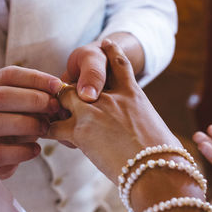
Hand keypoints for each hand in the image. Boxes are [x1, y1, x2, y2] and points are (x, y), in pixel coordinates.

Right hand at [0, 66, 62, 178]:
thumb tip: (62, 93)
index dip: (35, 78)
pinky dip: (19, 151)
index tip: (58, 85)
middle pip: (0, 95)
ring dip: (27, 123)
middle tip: (55, 107)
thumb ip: (41, 99)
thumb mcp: (28, 110)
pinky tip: (36, 150)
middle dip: (32, 99)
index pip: (8, 74)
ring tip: (46, 128)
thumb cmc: (17, 128)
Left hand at [47, 40, 181, 182]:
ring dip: (58, 108)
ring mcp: (94, 111)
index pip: (120, 65)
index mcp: (133, 95)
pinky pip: (54, 126)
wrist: (158, 169)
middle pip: (82, 82)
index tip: (107, 42)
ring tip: (53, 116)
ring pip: (64, 98)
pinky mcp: (80, 130)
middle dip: (73, 89)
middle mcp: (112, 98)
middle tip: (65, 96)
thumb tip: (161, 143)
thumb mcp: (158, 130)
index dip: (112, 51)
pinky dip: (48, 130)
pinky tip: (46, 134)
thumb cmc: (165, 154)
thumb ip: (146, 125)